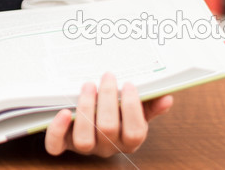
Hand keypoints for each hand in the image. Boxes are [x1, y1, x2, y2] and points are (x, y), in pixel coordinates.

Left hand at [45, 72, 172, 157]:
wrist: (89, 129)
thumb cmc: (115, 117)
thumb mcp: (134, 114)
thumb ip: (149, 107)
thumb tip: (167, 98)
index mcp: (127, 141)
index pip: (135, 131)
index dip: (132, 108)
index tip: (128, 84)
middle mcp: (106, 147)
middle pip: (108, 129)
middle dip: (107, 99)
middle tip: (107, 76)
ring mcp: (84, 147)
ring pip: (84, 138)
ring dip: (86, 108)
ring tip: (88, 85)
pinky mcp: (63, 144)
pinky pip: (57, 146)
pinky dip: (58, 130)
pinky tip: (64, 112)